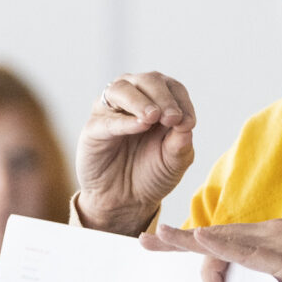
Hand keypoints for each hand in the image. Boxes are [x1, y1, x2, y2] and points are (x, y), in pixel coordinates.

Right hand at [76, 72, 197, 234]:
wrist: (126, 202)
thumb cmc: (152, 175)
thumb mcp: (175, 160)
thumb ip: (182, 141)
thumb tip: (185, 122)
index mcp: (157, 102)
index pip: (171, 86)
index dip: (181, 100)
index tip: (188, 122)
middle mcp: (133, 100)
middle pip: (147, 80)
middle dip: (163, 97)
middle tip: (172, 118)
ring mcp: (110, 111)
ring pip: (121, 89)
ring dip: (140, 100)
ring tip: (153, 117)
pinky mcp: (93, 128)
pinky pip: (106, 119)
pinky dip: (124, 120)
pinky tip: (139, 125)